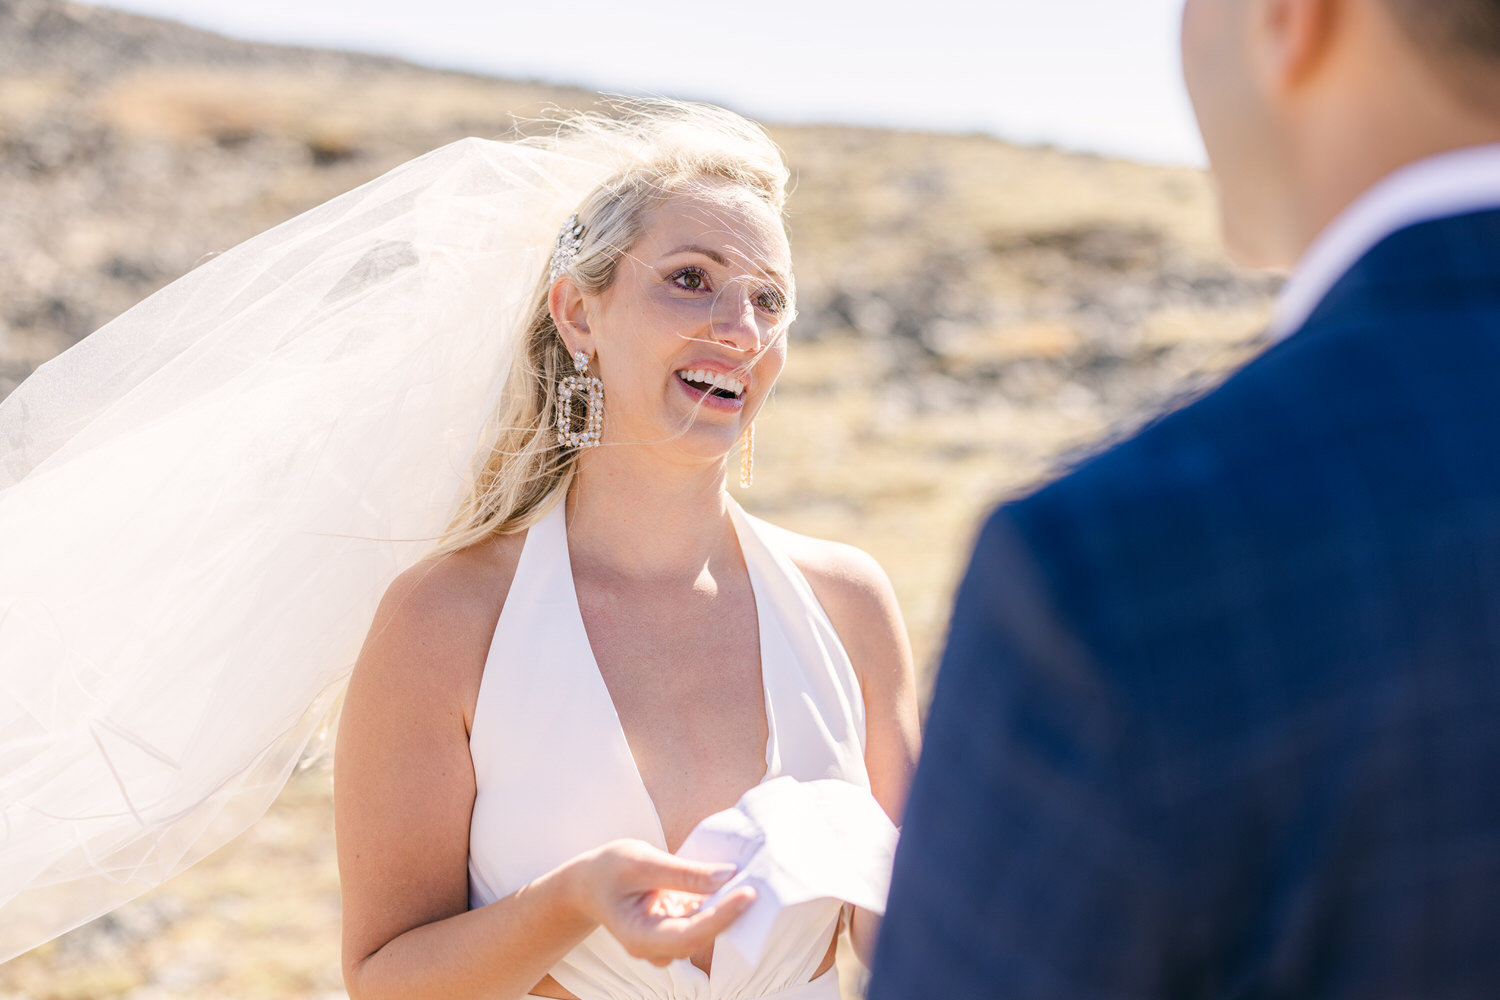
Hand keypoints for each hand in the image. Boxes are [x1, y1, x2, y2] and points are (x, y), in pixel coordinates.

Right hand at [569, 839, 757, 966]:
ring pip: (706, 930)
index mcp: (640, 936)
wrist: (589, 883)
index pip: (690, 933)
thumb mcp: (640, 861)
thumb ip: (682, 872)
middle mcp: (655, 948)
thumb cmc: (608, 869)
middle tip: (761, 882)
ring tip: (754, 878)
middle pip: (702, 935)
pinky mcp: (676, 929)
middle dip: (732, 912)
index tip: (749, 894)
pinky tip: (735, 882)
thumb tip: (727, 876)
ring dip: (729, 907)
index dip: (722, 916)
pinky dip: (719, 902)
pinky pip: (703, 919)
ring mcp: (666, 942)